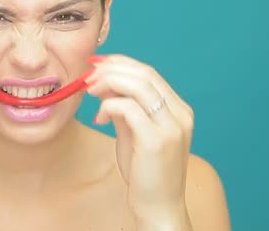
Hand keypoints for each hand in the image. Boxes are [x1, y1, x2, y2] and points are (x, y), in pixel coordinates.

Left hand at [86, 54, 193, 224]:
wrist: (158, 206)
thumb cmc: (145, 171)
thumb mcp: (134, 132)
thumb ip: (123, 107)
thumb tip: (103, 84)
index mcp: (179, 109)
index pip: (149, 73)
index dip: (120, 63)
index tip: (96, 64)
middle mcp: (180, 114)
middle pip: (144, 74)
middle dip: (111, 69)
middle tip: (88, 77)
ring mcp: (171, 126)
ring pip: (138, 85)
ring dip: (108, 82)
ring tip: (90, 91)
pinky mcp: (156, 140)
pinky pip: (128, 108)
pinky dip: (109, 105)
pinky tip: (100, 118)